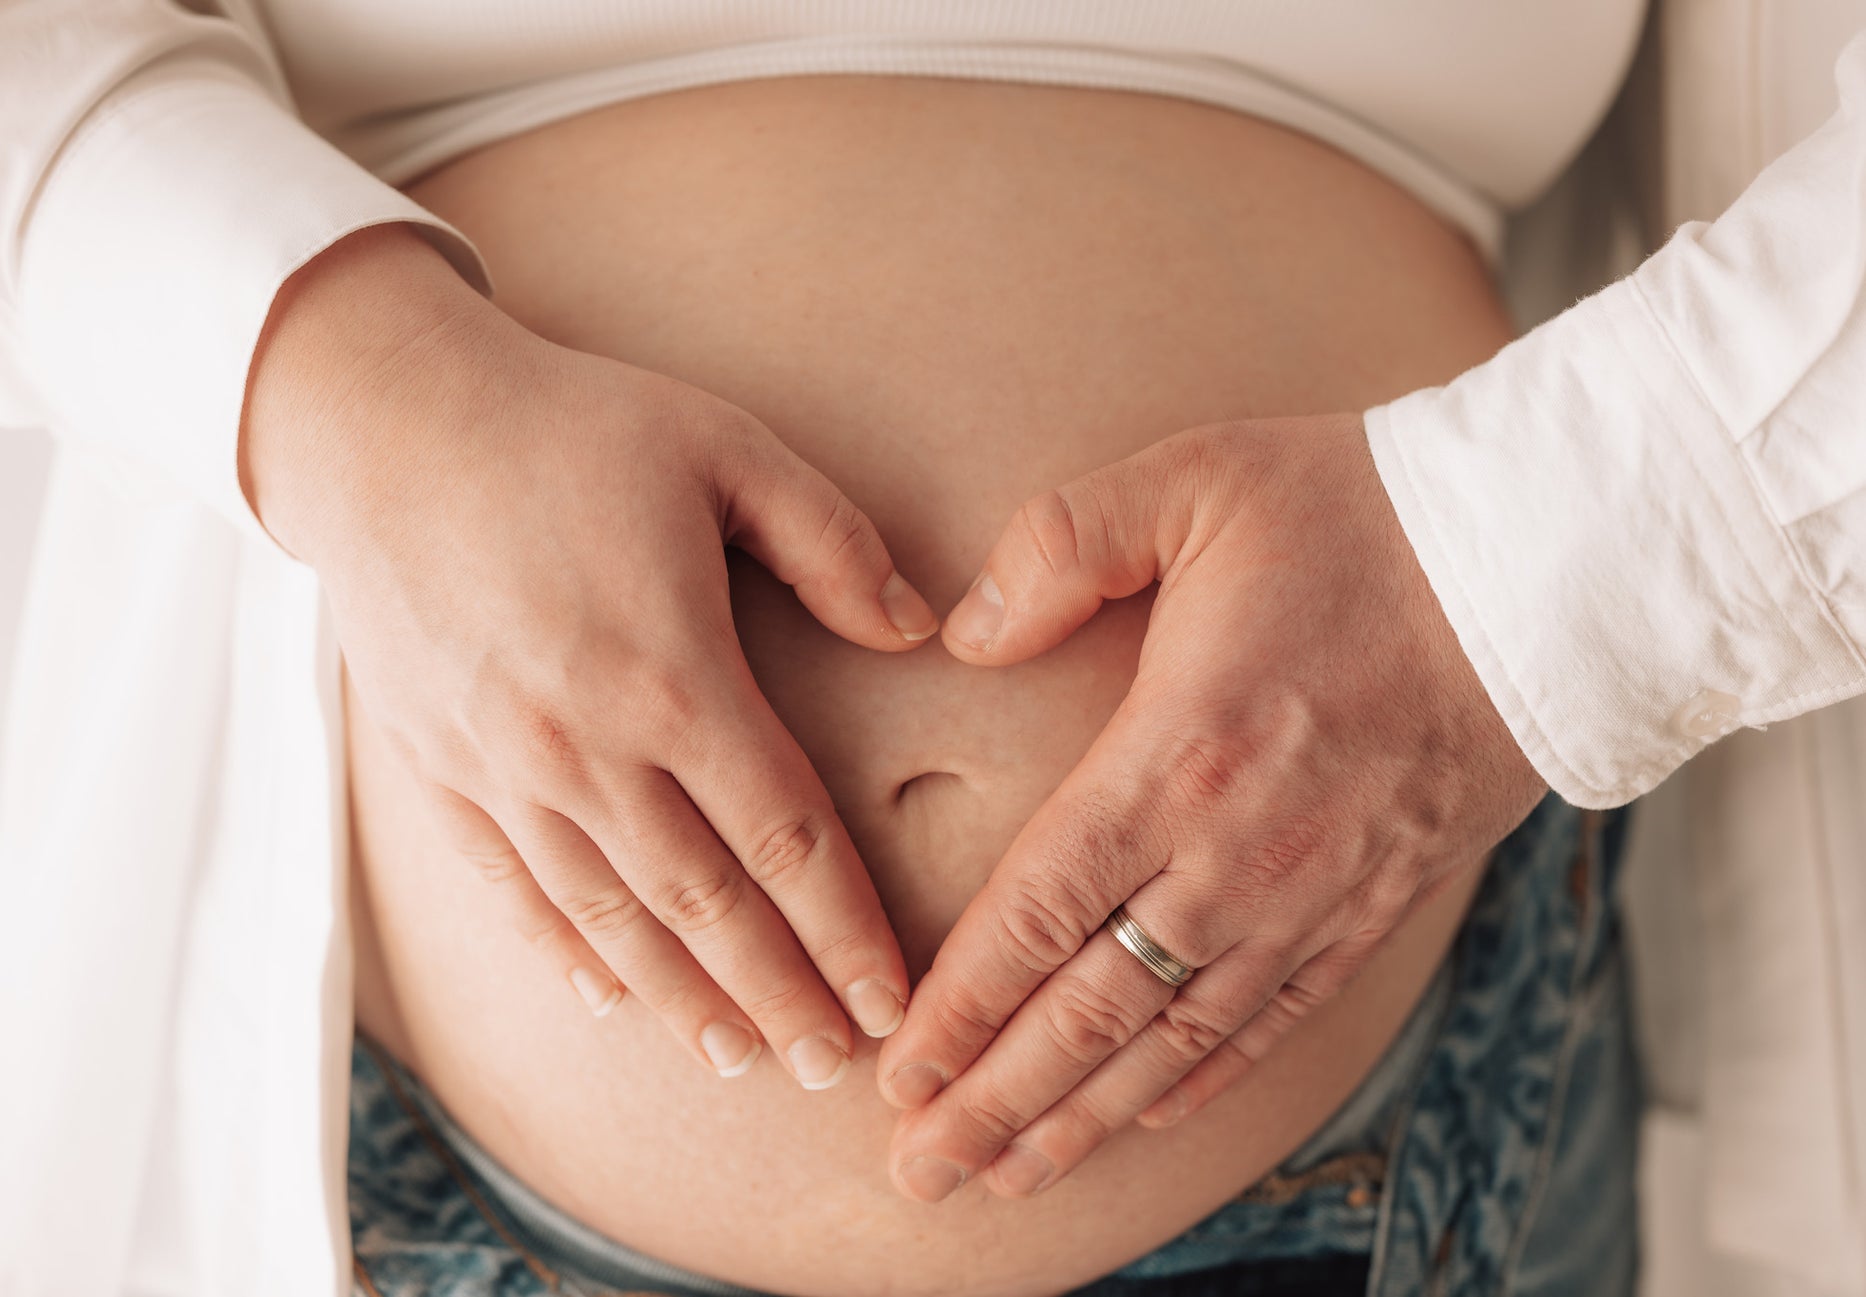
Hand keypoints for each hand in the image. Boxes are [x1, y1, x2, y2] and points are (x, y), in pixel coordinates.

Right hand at [244, 225, 934, 1087]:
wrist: (384, 424)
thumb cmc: (569, 426)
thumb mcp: (725, 448)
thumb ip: (832, 543)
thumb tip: (919, 629)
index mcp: (675, 677)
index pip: (785, 838)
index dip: (845, 929)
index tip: (891, 999)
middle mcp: (588, 749)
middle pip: (707, 907)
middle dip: (780, 993)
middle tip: (834, 1064)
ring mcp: (506, 772)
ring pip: (613, 920)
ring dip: (684, 999)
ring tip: (742, 1057)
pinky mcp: (441, 772)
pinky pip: (513, 891)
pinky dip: (568, 954)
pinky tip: (612, 999)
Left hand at [872, 414, 1543, 1199]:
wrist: (1548, 565)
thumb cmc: (1358, 512)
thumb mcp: (1191, 481)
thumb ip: (1057, 546)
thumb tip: (965, 633)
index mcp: (1178, 756)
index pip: (1039, 914)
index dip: (963, 1006)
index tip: (900, 1071)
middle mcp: (1239, 856)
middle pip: (1092, 1013)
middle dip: (996, 1100)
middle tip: (921, 1168)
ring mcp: (1313, 896)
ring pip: (1177, 1043)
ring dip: (1084, 1118)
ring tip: (1006, 1173)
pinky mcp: (1373, 908)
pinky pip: (1270, 1023)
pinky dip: (1198, 1085)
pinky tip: (1143, 1119)